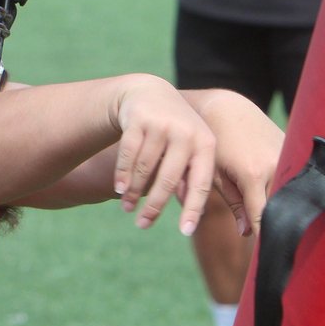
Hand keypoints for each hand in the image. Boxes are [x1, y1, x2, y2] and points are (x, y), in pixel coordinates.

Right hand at [112, 75, 215, 234]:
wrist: (150, 92)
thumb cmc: (175, 132)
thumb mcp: (191, 150)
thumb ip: (192, 180)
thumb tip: (192, 221)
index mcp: (205, 145)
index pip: (201, 183)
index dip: (194, 209)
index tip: (185, 232)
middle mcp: (186, 133)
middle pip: (169, 179)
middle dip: (154, 207)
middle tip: (142, 226)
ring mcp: (162, 124)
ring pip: (145, 168)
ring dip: (134, 192)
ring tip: (128, 208)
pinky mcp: (139, 119)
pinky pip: (128, 154)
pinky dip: (122, 174)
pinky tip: (118, 190)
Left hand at [191, 90, 284, 236]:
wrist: (227, 109)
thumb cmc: (216, 145)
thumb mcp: (218, 177)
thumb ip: (235, 205)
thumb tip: (247, 233)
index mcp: (253, 174)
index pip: (264, 217)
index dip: (266, 237)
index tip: (268, 255)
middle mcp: (275, 165)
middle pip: (282, 207)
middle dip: (281, 224)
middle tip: (282, 248)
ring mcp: (288, 155)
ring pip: (292, 192)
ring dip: (289, 207)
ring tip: (292, 227)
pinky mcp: (294, 149)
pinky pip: (295, 176)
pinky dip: (292, 189)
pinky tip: (294, 202)